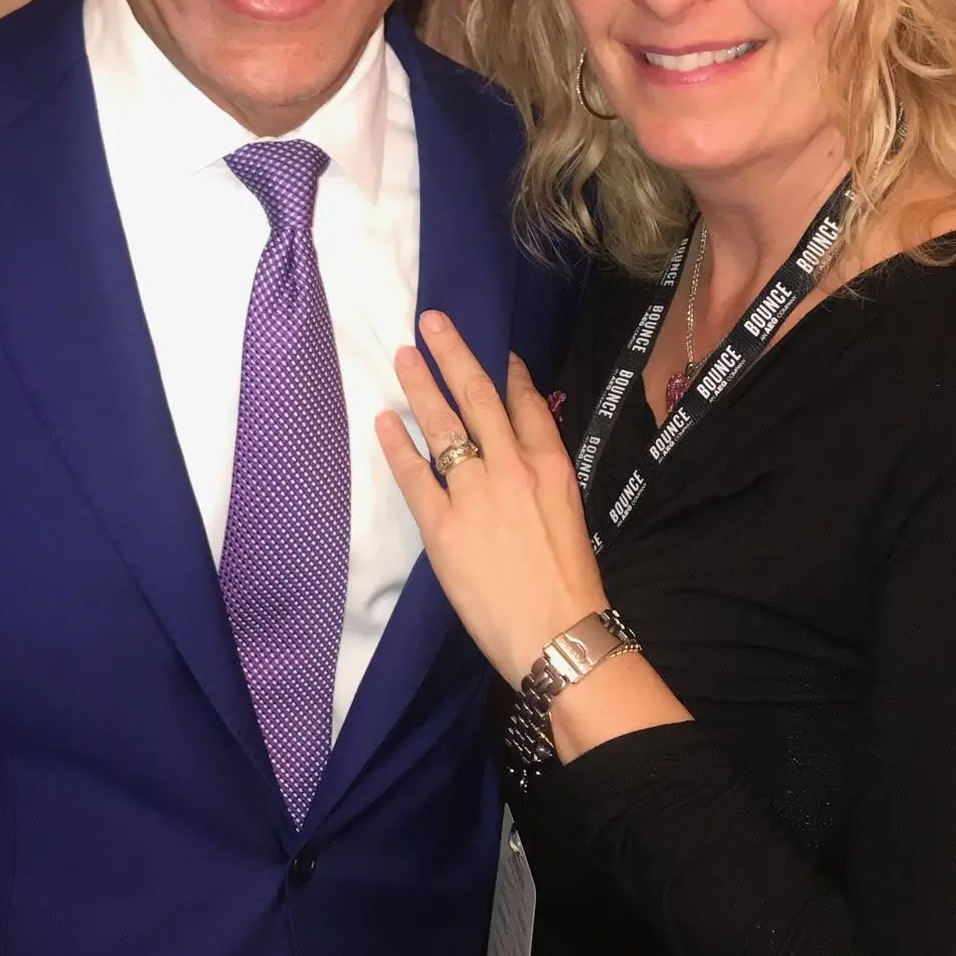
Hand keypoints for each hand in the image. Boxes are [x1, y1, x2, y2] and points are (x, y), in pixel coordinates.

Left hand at [375, 311, 608, 687]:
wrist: (559, 633)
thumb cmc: (569, 583)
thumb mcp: (569, 513)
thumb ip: (543, 478)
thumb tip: (522, 454)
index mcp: (549, 465)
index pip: (526, 404)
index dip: (509, 373)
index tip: (496, 353)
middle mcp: (511, 467)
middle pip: (479, 396)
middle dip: (454, 355)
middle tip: (432, 321)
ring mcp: (474, 493)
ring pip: (444, 425)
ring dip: (421, 385)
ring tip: (405, 356)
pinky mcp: (442, 525)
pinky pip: (414, 474)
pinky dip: (398, 444)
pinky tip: (385, 420)